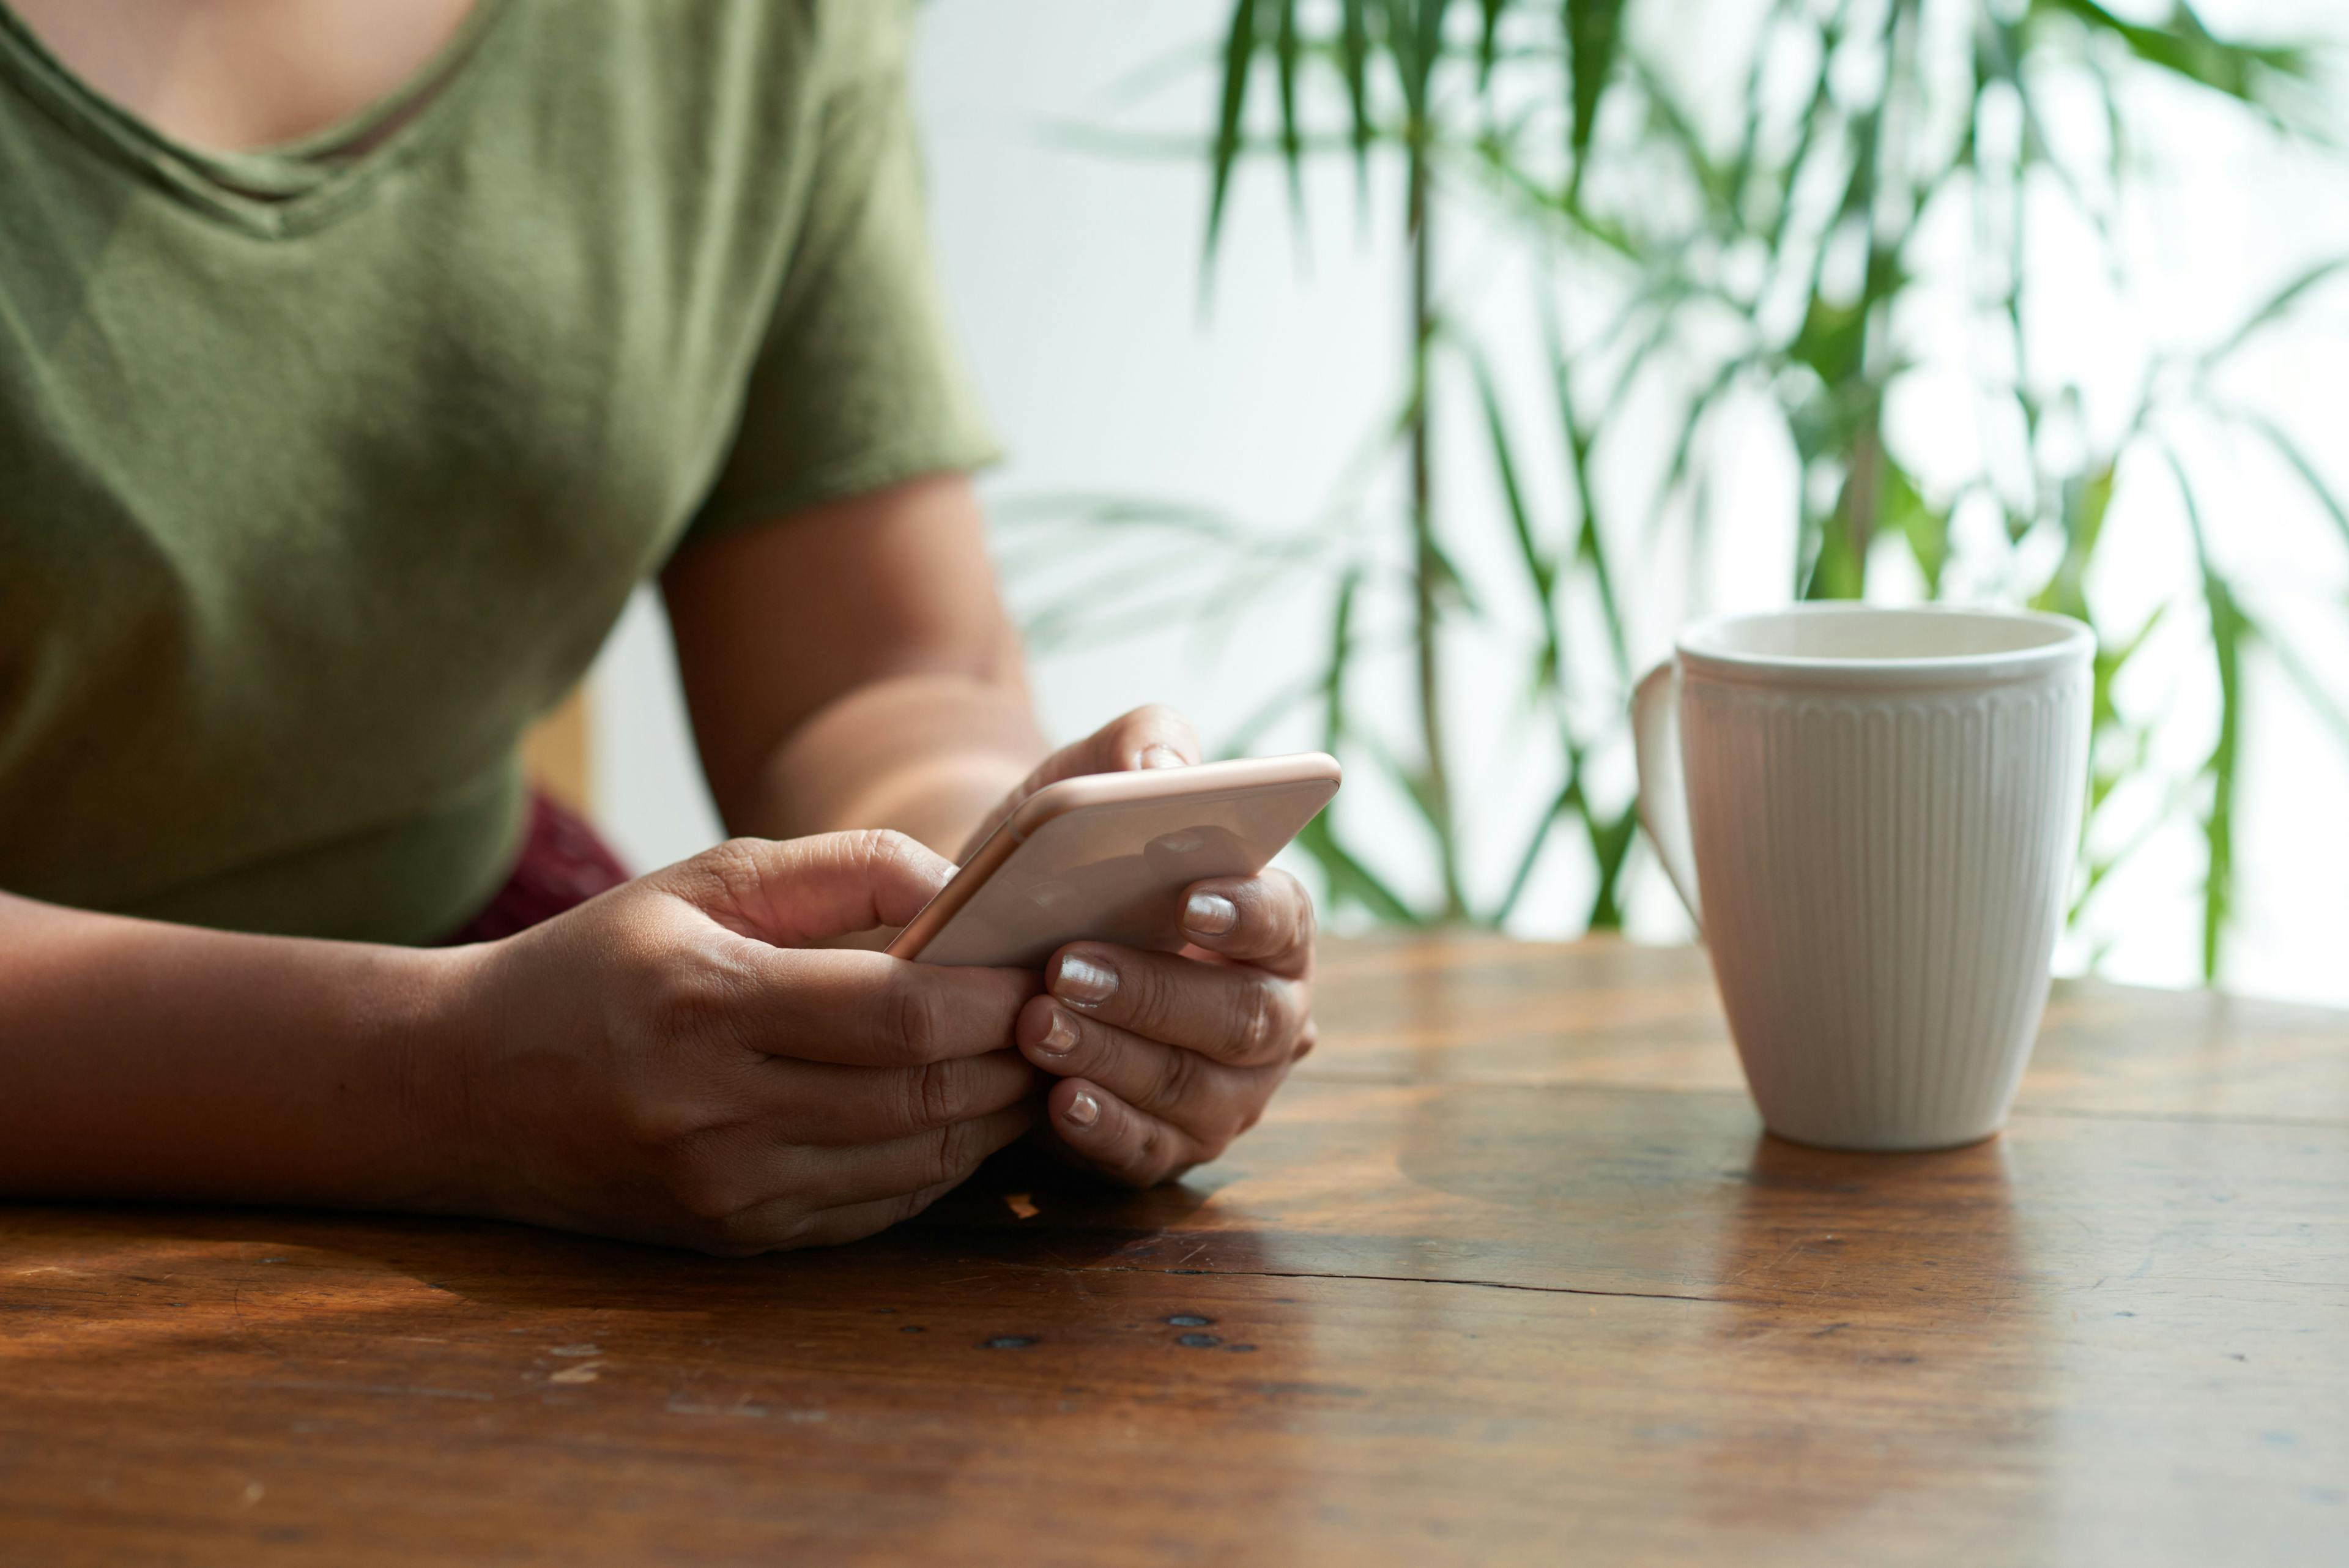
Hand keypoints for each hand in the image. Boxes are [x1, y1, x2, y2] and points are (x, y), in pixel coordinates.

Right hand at [444, 830, 1040, 1253]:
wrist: (464, 1087)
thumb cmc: (599, 964)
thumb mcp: (703, 880)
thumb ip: (839, 868)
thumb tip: (960, 887)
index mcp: (708, 1003)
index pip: (899, 1014)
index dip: (994, 997)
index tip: (1044, 964)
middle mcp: (716, 1110)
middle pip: (921, 1094)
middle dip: (1015, 1058)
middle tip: (1070, 1016)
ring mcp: (725, 1188)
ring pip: (913, 1163)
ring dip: (994, 1117)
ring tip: (1039, 1064)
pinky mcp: (734, 1237)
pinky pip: (874, 1209)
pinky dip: (938, 1166)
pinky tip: (966, 1118)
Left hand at [979, 707, 1319, 1184]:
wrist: (998, 932)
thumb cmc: (1068, 856)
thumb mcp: (1091, 782)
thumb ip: (1141, 747)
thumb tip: (1160, 771)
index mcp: (1272, 926)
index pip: (1286, 921)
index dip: (1247, 913)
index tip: (1189, 899)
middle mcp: (1268, 1017)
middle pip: (1240, 1017)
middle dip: (1155, 992)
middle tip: (1069, 966)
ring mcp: (1226, 1092)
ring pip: (1191, 1087)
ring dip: (1113, 1056)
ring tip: (1035, 1022)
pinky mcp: (1166, 1147)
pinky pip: (1147, 1151)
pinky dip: (1104, 1127)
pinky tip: (1056, 1099)